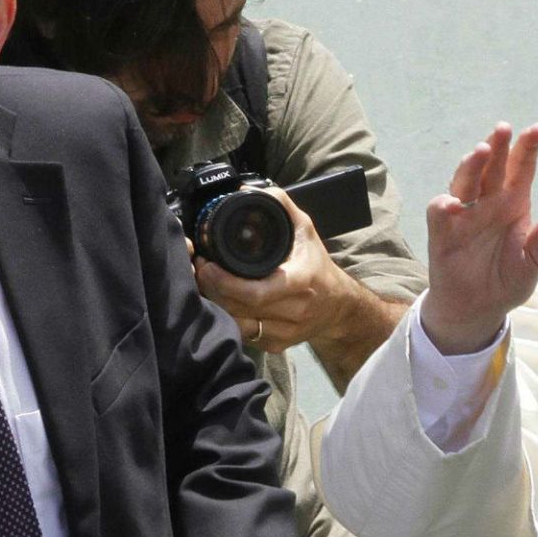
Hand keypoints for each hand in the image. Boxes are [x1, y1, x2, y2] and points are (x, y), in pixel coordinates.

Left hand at [195, 187, 364, 354]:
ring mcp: (284, 333)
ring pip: (237, 325)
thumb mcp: (305, 230)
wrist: (337, 306)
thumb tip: (249, 190)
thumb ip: (281, 206)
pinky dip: (228, 319)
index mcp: (301, 282)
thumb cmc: (317, 266)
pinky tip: (220, 302)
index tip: (208, 265)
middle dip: (213, 290)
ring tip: (206, 285)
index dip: (226, 282)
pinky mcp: (275, 346)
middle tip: (200, 270)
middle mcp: (294, 311)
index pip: (257, 292)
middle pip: (240, 309)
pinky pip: (243, 335)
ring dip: (216, 305)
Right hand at [422, 122, 537, 353]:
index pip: (521, 168)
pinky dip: (444, 205)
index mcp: (514, 203)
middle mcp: (488, 202)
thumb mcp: (535, 259)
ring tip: (481, 151)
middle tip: (504, 129)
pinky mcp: (443, 235)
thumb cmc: (508, 280)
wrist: (479, 309)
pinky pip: (439, 214)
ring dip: (471, 166)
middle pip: (492, 167)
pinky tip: (454, 203)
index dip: (528, 147)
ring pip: (465, 182)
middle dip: (497, 146)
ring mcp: (464, 216)